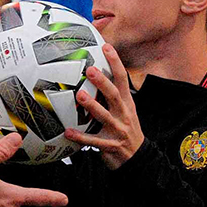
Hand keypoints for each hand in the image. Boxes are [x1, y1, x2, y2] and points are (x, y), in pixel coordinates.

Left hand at [65, 44, 144, 169]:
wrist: (138, 158)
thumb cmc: (126, 130)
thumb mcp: (124, 110)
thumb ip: (111, 95)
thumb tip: (94, 75)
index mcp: (126, 103)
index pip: (122, 79)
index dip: (115, 62)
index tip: (106, 47)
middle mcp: (123, 114)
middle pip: (114, 95)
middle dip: (103, 82)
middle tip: (90, 70)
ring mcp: (118, 130)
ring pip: (104, 116)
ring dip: (92, 106)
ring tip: (80, 96)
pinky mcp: (110, 145)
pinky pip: (94, 141)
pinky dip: (81, 137)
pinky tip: (68, 132)